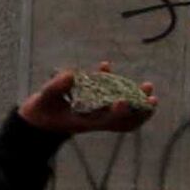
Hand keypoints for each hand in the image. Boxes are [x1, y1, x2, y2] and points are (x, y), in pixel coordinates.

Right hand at [21, 66, 146, 137]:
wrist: (38, 120)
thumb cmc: (40, 112)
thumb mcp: (43, 101)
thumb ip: (55, 88)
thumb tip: (71, 74)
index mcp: (84, 123)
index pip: (105, 121)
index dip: (117, 113)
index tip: (123, 101)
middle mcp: (95, 120)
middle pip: (123, 121)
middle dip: (139, 110)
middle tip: (151, 96)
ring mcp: (97, 113)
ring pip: (125, 113)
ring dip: (138, 102)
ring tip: (148, 87)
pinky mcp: (95, 105)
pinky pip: (111, 99)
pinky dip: (114, 85)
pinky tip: (106, 66)